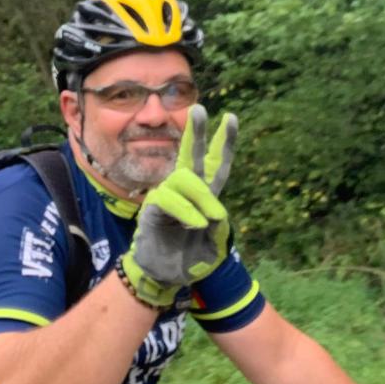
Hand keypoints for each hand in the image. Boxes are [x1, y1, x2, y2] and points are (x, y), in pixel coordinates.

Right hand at [120, 104, 235, 307]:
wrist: (165, 276)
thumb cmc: (189, 257)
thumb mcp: (214, 243)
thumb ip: (217, 224)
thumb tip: (215, 209)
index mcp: (204, 194)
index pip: (216, 164)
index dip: (225, 142)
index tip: (231, 117)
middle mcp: (185, 190)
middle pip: (193, 156)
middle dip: (197, 132)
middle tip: (199, 107)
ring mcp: (168, 196)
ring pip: (184, 178)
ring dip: (201, 197)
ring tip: (211, 220)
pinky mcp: (153, 209)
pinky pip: (170, 200)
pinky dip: (186, 211)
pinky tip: (196, 224)